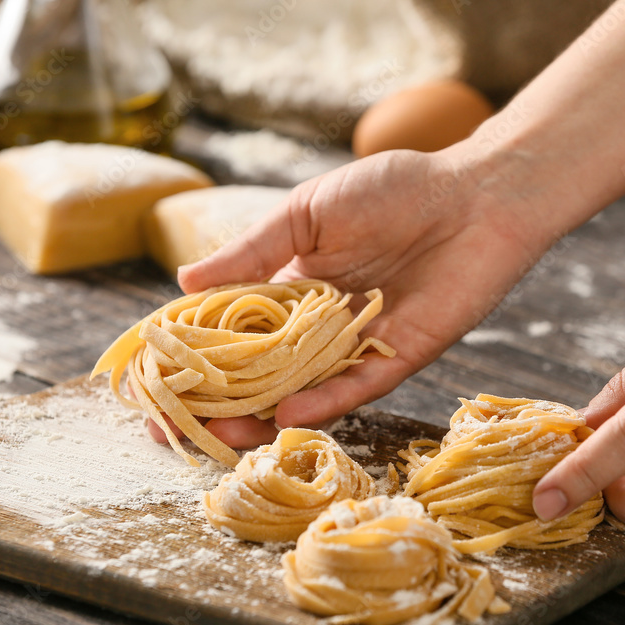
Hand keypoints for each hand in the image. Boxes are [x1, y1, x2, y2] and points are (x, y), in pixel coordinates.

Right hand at [172, 148, 556, 447]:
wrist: (476, 195)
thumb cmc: (394, 190)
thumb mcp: (309, 212)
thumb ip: (254, 250)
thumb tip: (183, 284)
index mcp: (291, 289)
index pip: (231, 331)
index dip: (192, 356)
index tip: (149, 379)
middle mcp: (319, 326)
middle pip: (259, 375)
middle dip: (215, 403)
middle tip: (168, 427)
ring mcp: (357, 346)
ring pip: (302, 392)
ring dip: (260, 417)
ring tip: (219, 434)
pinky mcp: (399, 358)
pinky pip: (356, 387)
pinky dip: (323, 402)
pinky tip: (286, 415)